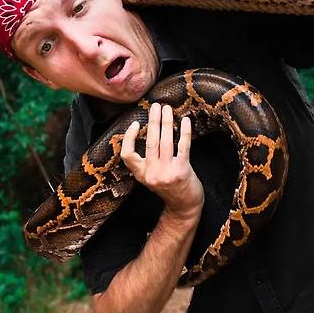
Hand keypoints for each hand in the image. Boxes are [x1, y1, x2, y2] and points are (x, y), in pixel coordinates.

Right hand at [120, 103, 203, 219]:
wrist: (184, 206)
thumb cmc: (169, 188)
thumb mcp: (151, 177)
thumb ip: (147, 161)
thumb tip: (146, 133)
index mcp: (141, 175)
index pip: (127, 155)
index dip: (129, 138)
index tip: (135, 124)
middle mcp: (152, 173)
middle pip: (150, 142)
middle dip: (153, 121)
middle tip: (155, 105)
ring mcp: (167, 172)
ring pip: (165, 141)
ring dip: (167, 122)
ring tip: (167, 109)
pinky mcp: (182, 170)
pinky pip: (183, 146)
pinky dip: (184, 132)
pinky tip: (186, 121)